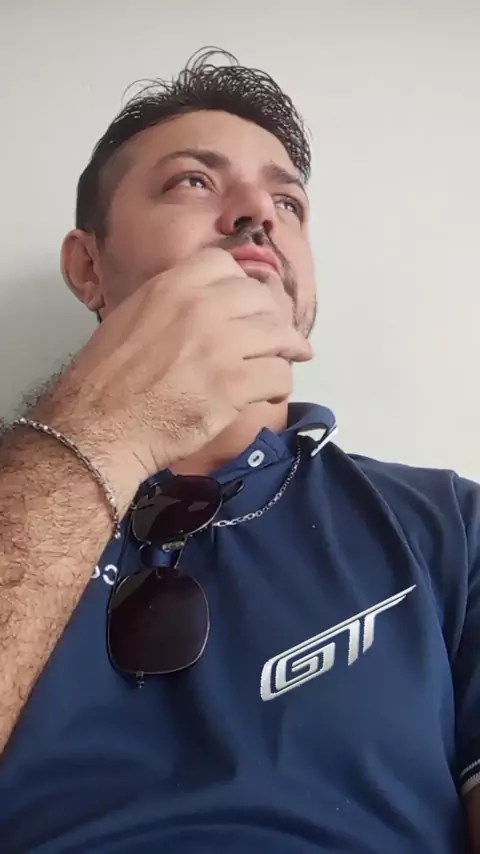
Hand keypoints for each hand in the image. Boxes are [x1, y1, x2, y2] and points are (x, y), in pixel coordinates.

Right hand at [45, 248, 312, 506]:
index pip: (226, 265)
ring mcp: (219, 346)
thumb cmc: (107, 379)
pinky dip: (279, 384)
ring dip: (286, 349)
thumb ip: (170, 303)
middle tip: (274, 337)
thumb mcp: (131, 317)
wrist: (99, 425)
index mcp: (172, 285)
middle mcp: (199, 307)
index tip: (247, 306)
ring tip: (287, 359)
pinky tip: (269, 392)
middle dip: (270, 318)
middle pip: (260, 298)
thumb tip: (204, 301)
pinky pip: (277, 375)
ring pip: (278, 334)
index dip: (241, 286)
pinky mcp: (232, 386)